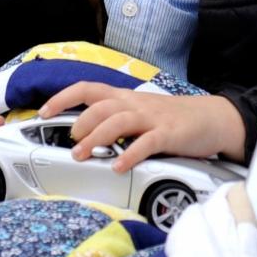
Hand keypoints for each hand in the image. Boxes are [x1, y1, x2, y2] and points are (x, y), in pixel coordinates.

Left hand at [39, 84, 246, 172]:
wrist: (213, 118)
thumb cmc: (173, 120)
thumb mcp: (140, 114)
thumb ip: (115, 122)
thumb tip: (85, 137)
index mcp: (125, 98)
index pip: (88, 89)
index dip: (63, 98)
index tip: (44, 112)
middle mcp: (135, 104)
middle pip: (100, 106)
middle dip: (79, 124)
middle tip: (70, 145)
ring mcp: (152, 118)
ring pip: (118, 121)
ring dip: (96, 138)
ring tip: (83, 155)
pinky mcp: (169, 134)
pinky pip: (146, 142)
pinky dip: (130, 154)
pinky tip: (119, 167)